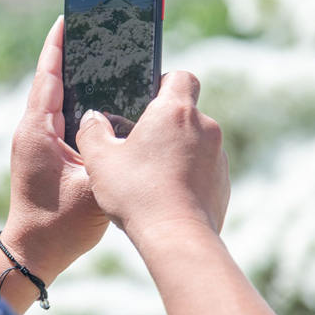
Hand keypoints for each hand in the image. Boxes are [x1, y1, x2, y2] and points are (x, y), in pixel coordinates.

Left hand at [1, 16, 108, 281]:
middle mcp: (32, 130)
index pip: (48, 76)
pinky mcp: (43, 151)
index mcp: (38, 130)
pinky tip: (96, 95)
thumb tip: (126, 125)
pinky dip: (73, 98)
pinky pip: (57, 114)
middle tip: (90, 28)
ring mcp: (35, 140)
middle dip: (67, 53)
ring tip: (95, 52)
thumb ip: (107, 152)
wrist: (35, 251)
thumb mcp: (93, 185)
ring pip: (54, 97)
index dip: (57, 46)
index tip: (67, 18)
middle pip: (50, 80)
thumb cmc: (62, 223)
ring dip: (70, 74)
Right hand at [76, 71, 228, 243]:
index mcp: (174, 111)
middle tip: (138, 144)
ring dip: (176, 150)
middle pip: (186, 111)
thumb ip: (92, 131)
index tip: (146, 100)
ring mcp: (218, 156)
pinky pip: (203, 168)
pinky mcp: (223, 183)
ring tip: (149, 175)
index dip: (164, 83)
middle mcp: (204, 127)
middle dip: (164, 124)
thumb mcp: (99, 160)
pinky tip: (164, 195)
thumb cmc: (137, 194)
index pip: (181, 77)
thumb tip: (92, 118)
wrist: (176, 238)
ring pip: (195, 141)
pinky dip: (187, 175)